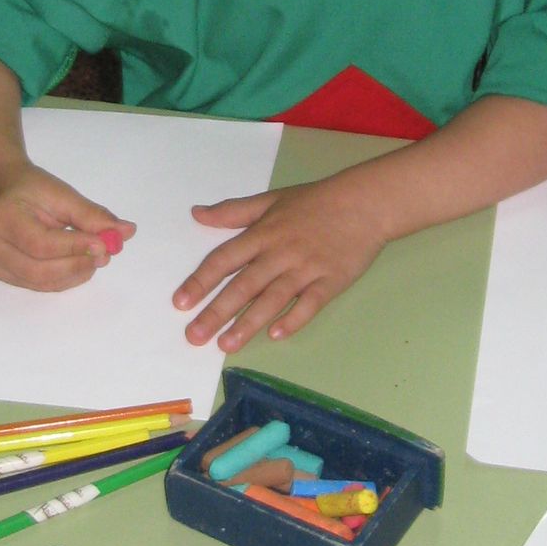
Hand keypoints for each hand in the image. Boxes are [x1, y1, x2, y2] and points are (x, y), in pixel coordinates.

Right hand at [0, 162, 134, 291]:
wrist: (3, 189)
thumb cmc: (33, 189)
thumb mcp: (62, 193)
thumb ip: (91, 215)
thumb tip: (126, 231)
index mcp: (2, 218)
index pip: (41, 243)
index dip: (74, 247)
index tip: (104, 244)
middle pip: (39, 270)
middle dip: (77, 265)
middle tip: (106, 255)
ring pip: (41, 282)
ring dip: (75, 274)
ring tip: (96, 257)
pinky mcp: (0, 274)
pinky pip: (38, 285)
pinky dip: (65, 278)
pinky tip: (80, 265)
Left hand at [172, 180, 385, 351]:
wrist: (365, 204)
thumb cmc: (315, 202)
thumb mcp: (271, 200)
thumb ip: (233, 211)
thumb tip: (196, 214)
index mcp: (263, 233)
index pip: (225, 259)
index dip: (201, 281)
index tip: (181, 303)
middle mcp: (280, 253)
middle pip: (243, 285)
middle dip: (217, 312)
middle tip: (194, 336)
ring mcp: (306, 269)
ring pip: (272, 299)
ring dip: (248, 323)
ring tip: (226, 345)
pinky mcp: (330, 282)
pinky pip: (310, 304)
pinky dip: (293, 319)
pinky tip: (276, 336)